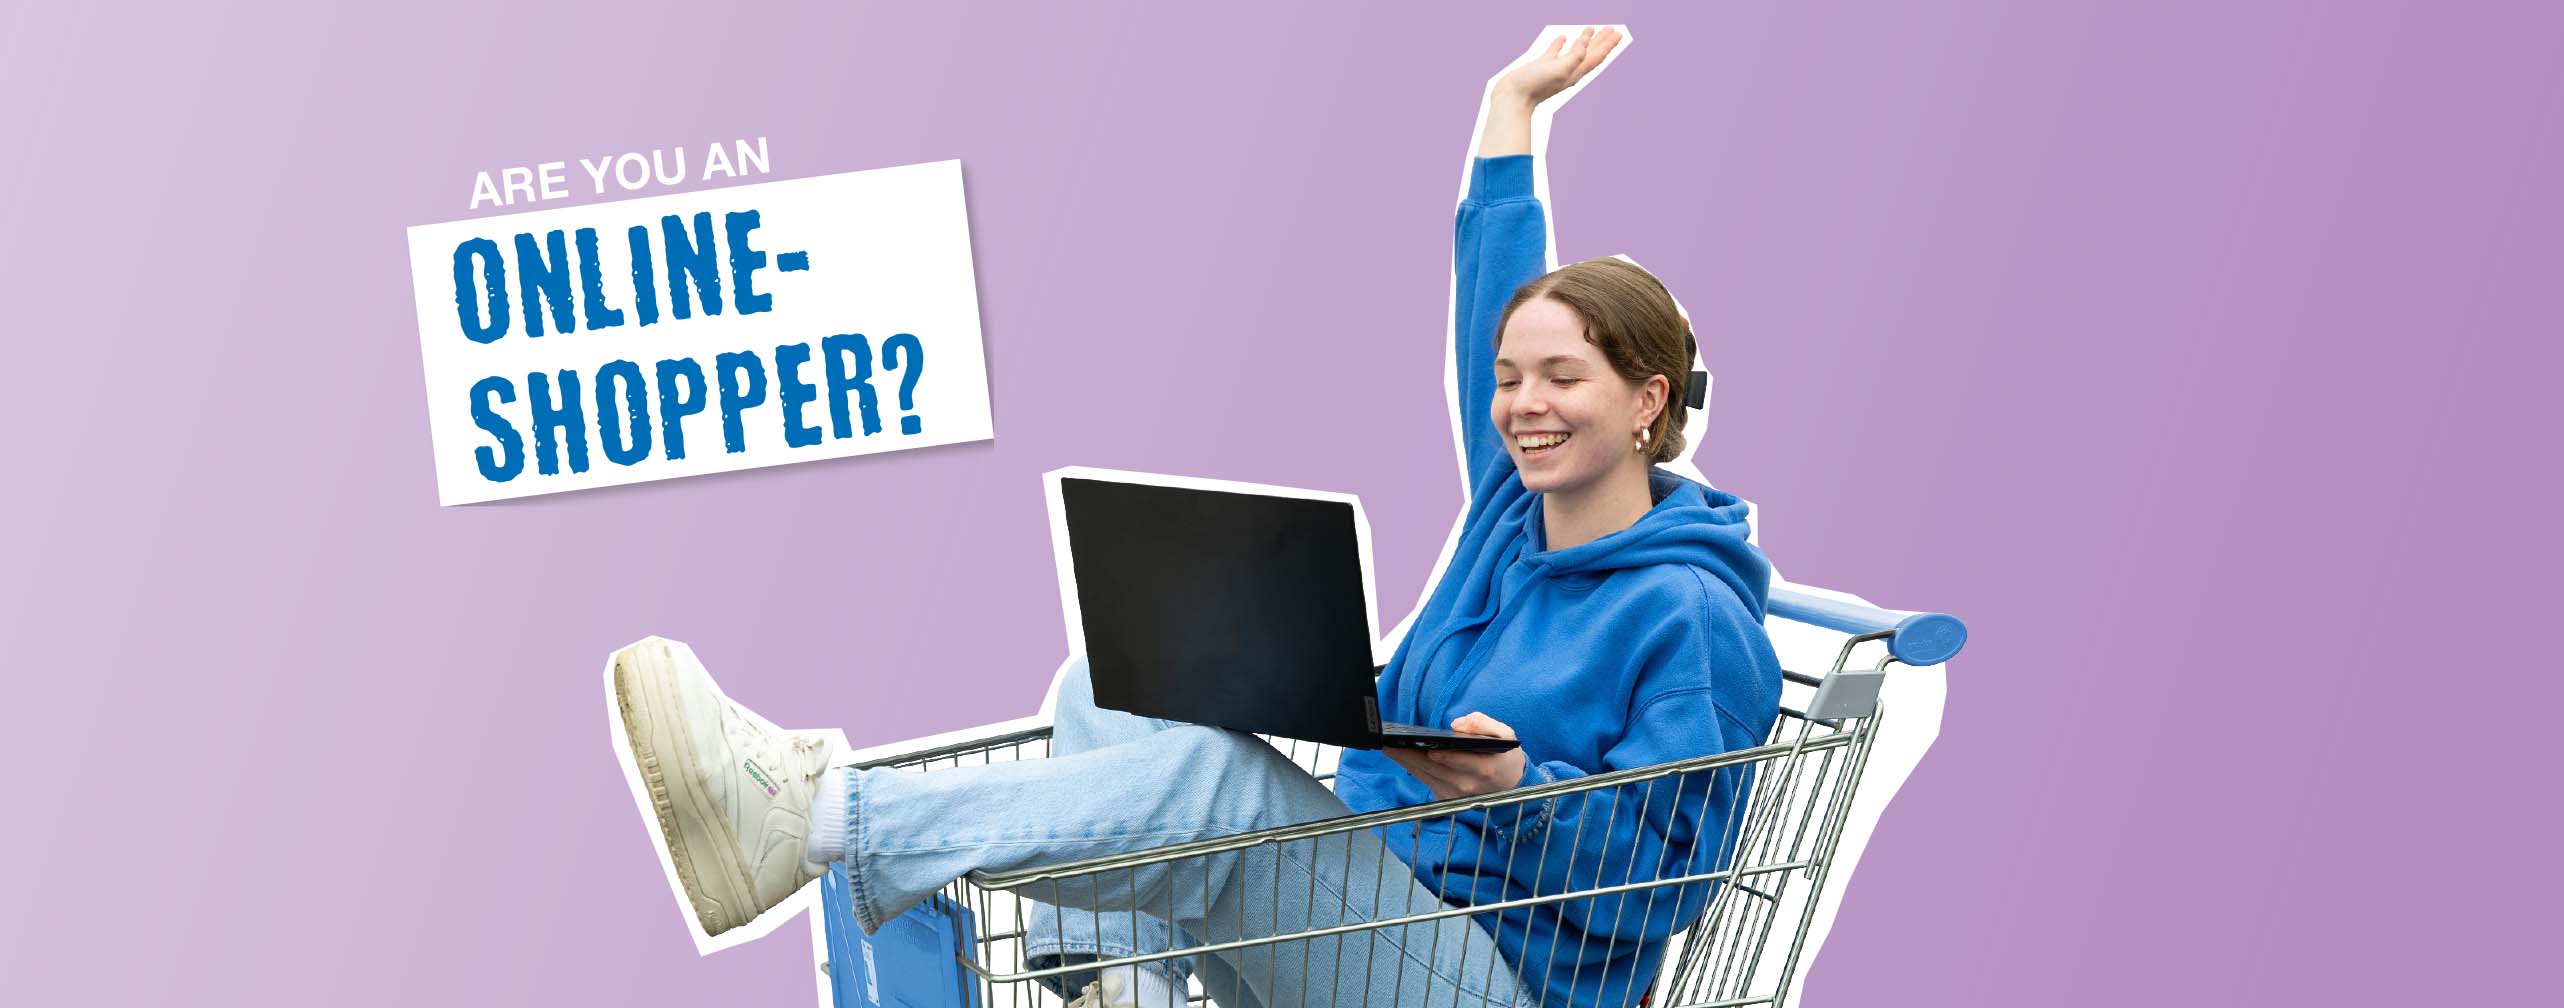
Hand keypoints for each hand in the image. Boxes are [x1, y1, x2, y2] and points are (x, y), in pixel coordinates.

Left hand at [1382, 712, 1527, 801]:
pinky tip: (1399, 754)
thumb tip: (1457, 725)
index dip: (1427, 750)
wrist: (1513, 786)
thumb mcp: (1505, 734)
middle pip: (1429, 767)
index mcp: (1483, 769)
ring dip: (1403, 760)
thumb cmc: (1505, 756)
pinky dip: (1411, 767)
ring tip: (1385, 745)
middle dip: (1406, 753)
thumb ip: (1483, 724)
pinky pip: (1424, 780)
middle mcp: (1466, 786)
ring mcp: (1454, 795)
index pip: (1450, 759)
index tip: (1408, 741)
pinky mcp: (1445, 798)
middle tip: (1385, 739)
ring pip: (1422, 774)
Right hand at [1492, 27, 1622, 108]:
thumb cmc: (1535, 86)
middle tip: (1612, 29)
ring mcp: (1554, 68)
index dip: (1608, 45)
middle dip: (1601, 41)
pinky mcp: (1541, 65)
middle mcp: (1568, 70)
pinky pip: (1554, 52)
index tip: (1618, 33)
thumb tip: (1588, 40)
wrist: (1513, 98)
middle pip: (1590, 53)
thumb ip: (1576, 56)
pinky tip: (1563, 38)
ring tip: (1591, 30)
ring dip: (1584, 41)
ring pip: (1574, 51)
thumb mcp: (1560, 69)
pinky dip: (1560, 44)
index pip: (1596, 56)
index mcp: (1575, 72)